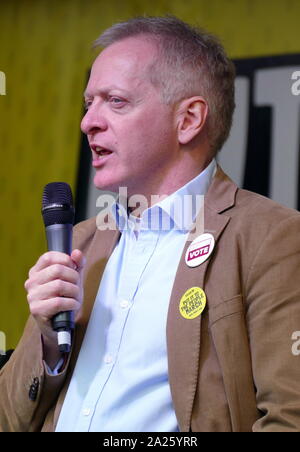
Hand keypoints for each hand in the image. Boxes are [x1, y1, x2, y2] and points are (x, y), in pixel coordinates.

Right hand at [24, 249, 84, 366]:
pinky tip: (73, 305)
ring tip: (75, 297)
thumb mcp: (72, 278)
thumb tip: (77, 253)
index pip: (49, 257)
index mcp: (37, 271)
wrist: (58, 323)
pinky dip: (71, 303)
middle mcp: (32, 282)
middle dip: (74, 277)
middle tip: (76, 285)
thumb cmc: (64, 298)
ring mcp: (33, 296)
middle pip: (57, 270)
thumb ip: (77, 263)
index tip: (73, 267)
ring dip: (74, 292)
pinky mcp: (36, 309)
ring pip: (59, 285)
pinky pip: (59, 302)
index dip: (65, 259)